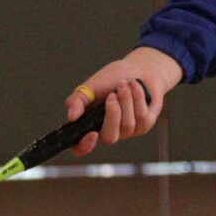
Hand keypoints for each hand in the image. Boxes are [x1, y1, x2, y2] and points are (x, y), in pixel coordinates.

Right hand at [65, 46, 182, 156]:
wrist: (139, 68)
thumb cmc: (112, 78)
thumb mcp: (91, 86)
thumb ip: (77, 101)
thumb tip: (70, 118)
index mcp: (90, 124)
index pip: (81, 147)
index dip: (84, 146)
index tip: (92, 134)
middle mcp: (108, 131)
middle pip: (109, 138)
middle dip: (113, 114)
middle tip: (113, 94)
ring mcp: (127, 131)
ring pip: (127, 124)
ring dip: (126, 99)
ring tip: (124, 84)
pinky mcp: (144, 125)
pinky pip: (142, 116)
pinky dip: (138, 96)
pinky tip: (136, 86)